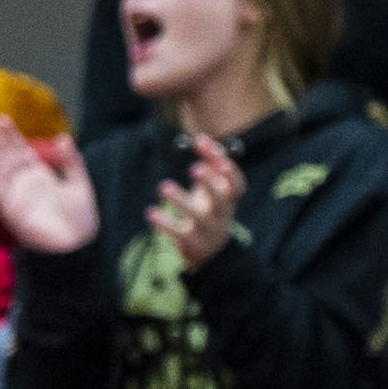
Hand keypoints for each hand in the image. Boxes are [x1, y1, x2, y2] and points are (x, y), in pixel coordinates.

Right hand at [0, 113, 97, 255]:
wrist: (79, 244)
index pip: (20, 150)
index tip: (0, 116)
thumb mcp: (79, 183)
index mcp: (39, 176)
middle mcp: (24, 183)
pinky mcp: (11, 209)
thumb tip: (63, 137)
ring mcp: (16, 195)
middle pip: (4, 154)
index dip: (9, 134)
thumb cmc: (81, 219)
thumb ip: (71, 161)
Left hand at [147, 131, 245, 268]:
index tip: (219, 159)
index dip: (229, 172)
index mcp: (230, 198)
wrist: (211, 250)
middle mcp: (223, 214)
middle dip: (209, 182)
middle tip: (194, 168)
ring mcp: (208, 230)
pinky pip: (178, 233)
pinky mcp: (192, 244)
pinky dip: (164, 223)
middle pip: (221, 198)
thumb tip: (200, 137)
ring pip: (197, 217)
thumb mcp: (213, 186)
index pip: (236, 184)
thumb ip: (210, 161)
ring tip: (164, 186)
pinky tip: (151, 212)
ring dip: (181, 200)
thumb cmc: (210, 208)